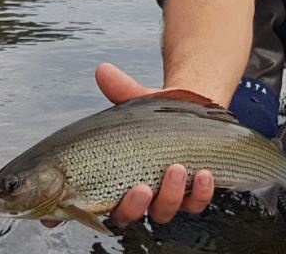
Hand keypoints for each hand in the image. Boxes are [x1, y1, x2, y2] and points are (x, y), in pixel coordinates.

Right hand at [40, 63, 215, 229]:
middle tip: (142, 187)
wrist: (194, 108)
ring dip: (170, 195)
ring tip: (176, 168)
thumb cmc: (156, 111)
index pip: (92, 205)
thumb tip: (103, 70)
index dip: (83, 213)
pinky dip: (201, 193)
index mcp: (113, 178)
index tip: (81, 208)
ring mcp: (166, 196)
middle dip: (134, 206)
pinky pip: (196, 204)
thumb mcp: (138, 99)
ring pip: (163, 211)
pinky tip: (204, 174)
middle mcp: (137, 194)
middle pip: (128, 216)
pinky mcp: (193, 193)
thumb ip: (121, 89)